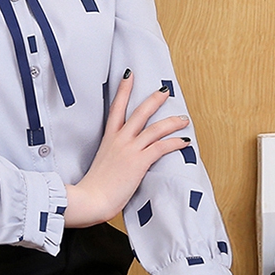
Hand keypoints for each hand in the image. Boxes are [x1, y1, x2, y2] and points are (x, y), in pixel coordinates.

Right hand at [64, 70, 189, 226]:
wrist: (90, 199)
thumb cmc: (93, 188)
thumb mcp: (101, 165)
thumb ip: (112, 158)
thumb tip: (120, 161)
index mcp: (108, 139)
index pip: (115, 108)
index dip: (123, 90)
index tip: (129, 75)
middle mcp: (119, 140)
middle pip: (139, 112)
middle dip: (154, 99)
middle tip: (165, 91)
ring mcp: (129, 149)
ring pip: (155, 128)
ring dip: (172, 122)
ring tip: (183, 119)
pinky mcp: (139, 162)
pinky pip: (161, 147)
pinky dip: (175, 143)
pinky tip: (184, 142)